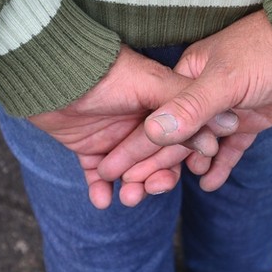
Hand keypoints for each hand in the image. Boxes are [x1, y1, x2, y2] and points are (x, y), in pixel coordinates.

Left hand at [28, 45, 237, 208]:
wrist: (47, 74)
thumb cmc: (101, 71)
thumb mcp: (149, 84)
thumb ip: (184, 107)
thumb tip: (224, 133)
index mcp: (161, 104)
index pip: (180, 139)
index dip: (182, 159)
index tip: (182, 174)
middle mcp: (141, 123)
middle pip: (157, 161)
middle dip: (155, 179)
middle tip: (148, 190)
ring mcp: (115, 137)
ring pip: (131, 173)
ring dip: (131, 189)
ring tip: (124, 197)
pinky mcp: (88, 149)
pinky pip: (98, 177)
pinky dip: (100, 191)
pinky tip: (101, 199)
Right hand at [98, 11, 271, 191]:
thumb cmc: (269, 51)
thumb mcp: (226, 80)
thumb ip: (190, 108)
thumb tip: (152, 131)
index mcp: (188, 77)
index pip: (156, 118)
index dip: (134, 145)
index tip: (110, 171)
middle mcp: (204, 94)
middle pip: (173, 135)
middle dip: (152, 164)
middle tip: (132, 193)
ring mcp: (228, 110)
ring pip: (200, 145)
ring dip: (184, 167)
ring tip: (164, 191)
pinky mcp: (252, 121)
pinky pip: (231, 149)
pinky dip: (220, 165)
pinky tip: (209, 184)